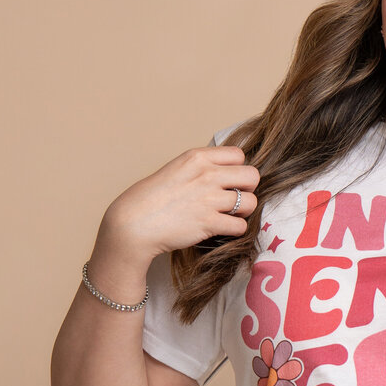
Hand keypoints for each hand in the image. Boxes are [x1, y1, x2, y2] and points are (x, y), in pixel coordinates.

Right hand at [99, 143, 260, 263]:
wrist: (133, 223)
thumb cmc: (151, 199)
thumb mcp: (176, 169)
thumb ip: (200, 168)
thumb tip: (224, 173)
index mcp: (197, 157)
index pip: (238, 155)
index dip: (237, 170)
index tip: (228, 181)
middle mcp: (206, 174)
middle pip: (252, 176)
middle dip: (248, 189)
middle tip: (235, 199)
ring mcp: (209, 199)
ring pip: (251, 203)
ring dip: (243, 212)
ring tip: (228, 215)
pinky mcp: (208, 223)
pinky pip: (240, 226)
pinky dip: (235, 230)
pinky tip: (222, 229)